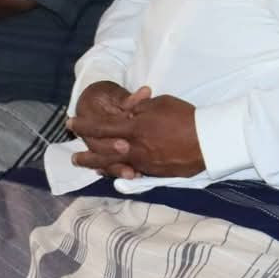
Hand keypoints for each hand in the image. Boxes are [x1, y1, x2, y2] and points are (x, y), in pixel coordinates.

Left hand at [73, 87, 202, 179]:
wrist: (207, 140)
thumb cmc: (184, 117)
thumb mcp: (160, 104)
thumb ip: (138, 108)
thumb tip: (125, 111)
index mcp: (135, 128)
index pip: (102, 127)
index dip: (84, 126)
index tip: (71, 124)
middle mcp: (135, 149)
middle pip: (103, 154)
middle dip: (86, 155)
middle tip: (73, 156)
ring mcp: (144, 164)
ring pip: (115, 167)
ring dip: (99, 167)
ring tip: (88, 167)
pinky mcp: (154, 173)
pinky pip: (131, 173)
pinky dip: (118, 172)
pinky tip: (112, 172)